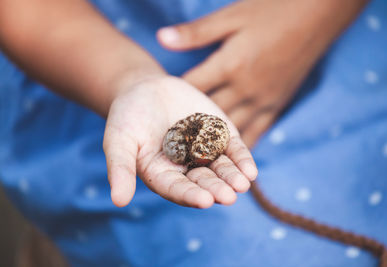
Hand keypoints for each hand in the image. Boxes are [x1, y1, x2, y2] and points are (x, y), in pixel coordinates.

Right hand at [103, 75, 257, 207]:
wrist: (145, 89)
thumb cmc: (126, 117)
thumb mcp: (118, 141)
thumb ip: (120, 168)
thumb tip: (118, 201)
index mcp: (162, 175)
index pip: (177, 189)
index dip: (190, 195)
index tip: (204, 201)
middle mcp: (186, 168)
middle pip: (203, 181)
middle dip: (216, 189)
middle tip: (229, 197)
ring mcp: (204, 151)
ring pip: (221, 168)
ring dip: (232, 177)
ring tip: (243, 184)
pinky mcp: (218, 134)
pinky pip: (232, 148)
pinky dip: (241, 158)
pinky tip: (250, 170)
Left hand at [157, 0, 366, 146]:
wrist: (320, 14)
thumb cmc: (272, 10)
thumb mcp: (232, 16)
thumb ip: (197, 33)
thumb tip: (161, 39)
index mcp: (230, 65)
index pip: (193, 88)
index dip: (173, 100)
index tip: (154, 113)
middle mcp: (245, 88)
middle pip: (209, 117)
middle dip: (189, 134)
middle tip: (169, 151)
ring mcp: (263, 100)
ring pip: (232, 132)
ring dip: (214, 150)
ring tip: (196, 166)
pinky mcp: (277, 105)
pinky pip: (257, 132)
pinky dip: (242, 148)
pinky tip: (231, 162)